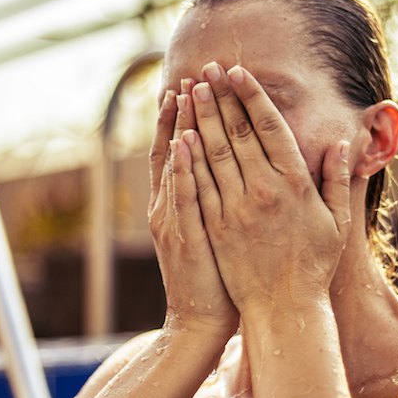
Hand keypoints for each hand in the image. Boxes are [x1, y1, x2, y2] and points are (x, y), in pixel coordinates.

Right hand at [148, 82, 238, 336]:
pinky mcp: (185, 238)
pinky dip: (182, 170)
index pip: (181, 151)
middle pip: (175, 150)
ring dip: (179, 130)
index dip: (185, 119)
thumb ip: (215, 198)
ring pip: (176, 167)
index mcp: (180, 203)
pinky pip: (184, 198)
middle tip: (190, 75)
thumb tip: (226, 168)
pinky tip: (186, 142)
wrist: (201, 322)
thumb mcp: (211, 231)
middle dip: (183, 112)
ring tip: (184, 94)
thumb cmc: (217, 277)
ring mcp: (174, 221)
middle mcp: (171, 206)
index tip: (194, 86)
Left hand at [179, 62, 351, 321]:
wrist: (283, 309)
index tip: (238, 73)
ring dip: (200, 118)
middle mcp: (264, 191)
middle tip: (207, 69)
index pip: (271, 128)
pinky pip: (199, 185)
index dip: (252, 97)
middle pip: (238, 133)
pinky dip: (188, 158)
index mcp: (296, 185)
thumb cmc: (314, 266)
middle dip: (221, 97)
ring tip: (190, 89)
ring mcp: (236, 209)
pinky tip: (179, 135)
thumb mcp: (337, 223)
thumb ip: (338, 180)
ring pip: (213, 153)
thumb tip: (341, 143)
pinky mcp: (215, 226)